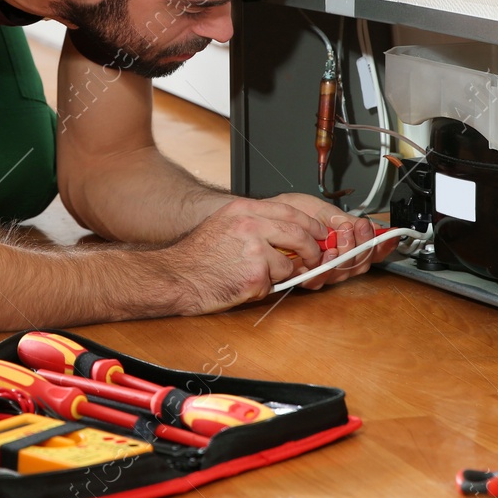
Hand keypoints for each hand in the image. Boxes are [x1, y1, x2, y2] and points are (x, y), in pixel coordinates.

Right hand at [164, 197, 327, 314]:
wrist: (177, 276)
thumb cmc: (198, 255)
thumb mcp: (224, 224)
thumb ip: (255, 223)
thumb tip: (290, 232)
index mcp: (244, 210)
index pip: (290, 211)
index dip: (310, 223)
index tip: (320, 233)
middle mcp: (250, 225)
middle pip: (298, 234)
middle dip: (312, 249)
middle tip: (315, 258)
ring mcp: (254, 250)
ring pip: (289, 263)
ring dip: (282, 274)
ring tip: (258, 275)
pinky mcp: (255, 275)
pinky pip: (275, 283)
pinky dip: (265, 287)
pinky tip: (245, 284)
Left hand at [265, 193, 399, 290]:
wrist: (266, 216)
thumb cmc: (290, 212)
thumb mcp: (321, 209)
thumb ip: (344, 220)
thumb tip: (371, 226)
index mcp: (344, 242)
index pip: (372, 250)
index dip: (382, 246)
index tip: (386, 235)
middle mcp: (336, 259)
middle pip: (361, 264)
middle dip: (362, 245)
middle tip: (357, 227)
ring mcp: (322, 269)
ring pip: (345, 272)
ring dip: (347, 252)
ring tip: (343, 232)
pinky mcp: (307, 276)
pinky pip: (322, 278)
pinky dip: (327, 265)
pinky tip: (327, 251)